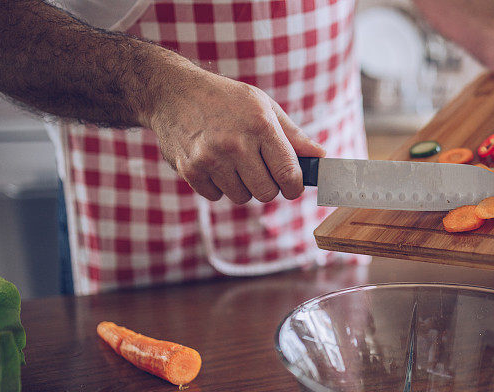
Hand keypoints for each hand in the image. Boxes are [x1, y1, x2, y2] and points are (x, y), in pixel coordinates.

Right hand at [147, 70, 323, 203]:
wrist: (172, 92)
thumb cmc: (226, 99)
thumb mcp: (263, 106)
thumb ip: (293, 135)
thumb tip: (321, 156)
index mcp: (260, 126)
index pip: (289, 174)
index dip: (295, 186)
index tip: (292, 186)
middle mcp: (235, 144)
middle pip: (267, 193)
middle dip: (268, 186)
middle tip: (258, 168)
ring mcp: (210, 159)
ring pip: (242, 197)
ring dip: (241, 185)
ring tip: (231, 160)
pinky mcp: (190, 170)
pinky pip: (217, 197)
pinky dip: (218, 186)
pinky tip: (212, 162)